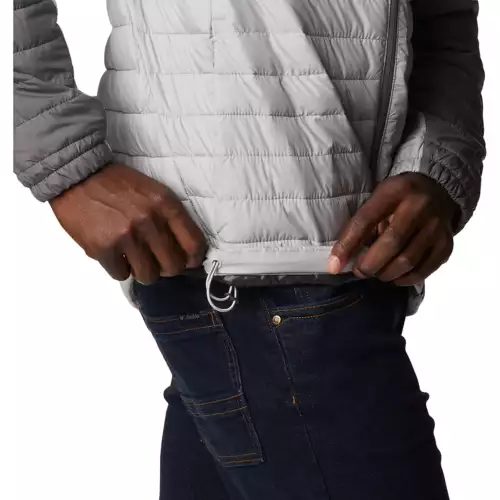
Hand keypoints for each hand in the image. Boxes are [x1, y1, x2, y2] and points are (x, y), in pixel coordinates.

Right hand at [49, 164, 205, 283]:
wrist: (77, 174)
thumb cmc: (118, 183)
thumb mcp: (153, 191)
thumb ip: (169, 217)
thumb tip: (183, 251)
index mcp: (166, 205)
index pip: (194, 244)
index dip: (193, 259)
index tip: (188, 261)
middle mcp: (150, 221)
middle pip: (173, 266)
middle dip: (167, 268)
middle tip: (157, 262)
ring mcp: (126, 236)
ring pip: (148, 276)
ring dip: (143, 272)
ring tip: (135, 261)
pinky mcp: (103, 248)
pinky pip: (121, 275)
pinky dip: (119, 270)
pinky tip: (116, 257)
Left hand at [328, 173, 457, 285]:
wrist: (438, 190)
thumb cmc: (398, 198)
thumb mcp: (378, 199)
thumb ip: (362, 224)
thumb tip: (341, 259)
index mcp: (395, 191)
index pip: (366, 220)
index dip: (347, 245)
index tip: (334, 265)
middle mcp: (420, 206)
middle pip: (391, 243)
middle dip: (369, 264)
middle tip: (359, 271)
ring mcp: (437, 226)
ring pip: (407, 261)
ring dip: (385, 273)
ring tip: (376, 273)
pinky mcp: (447, 244)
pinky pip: (423, 270)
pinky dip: (404, 279)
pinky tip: (394, 276)